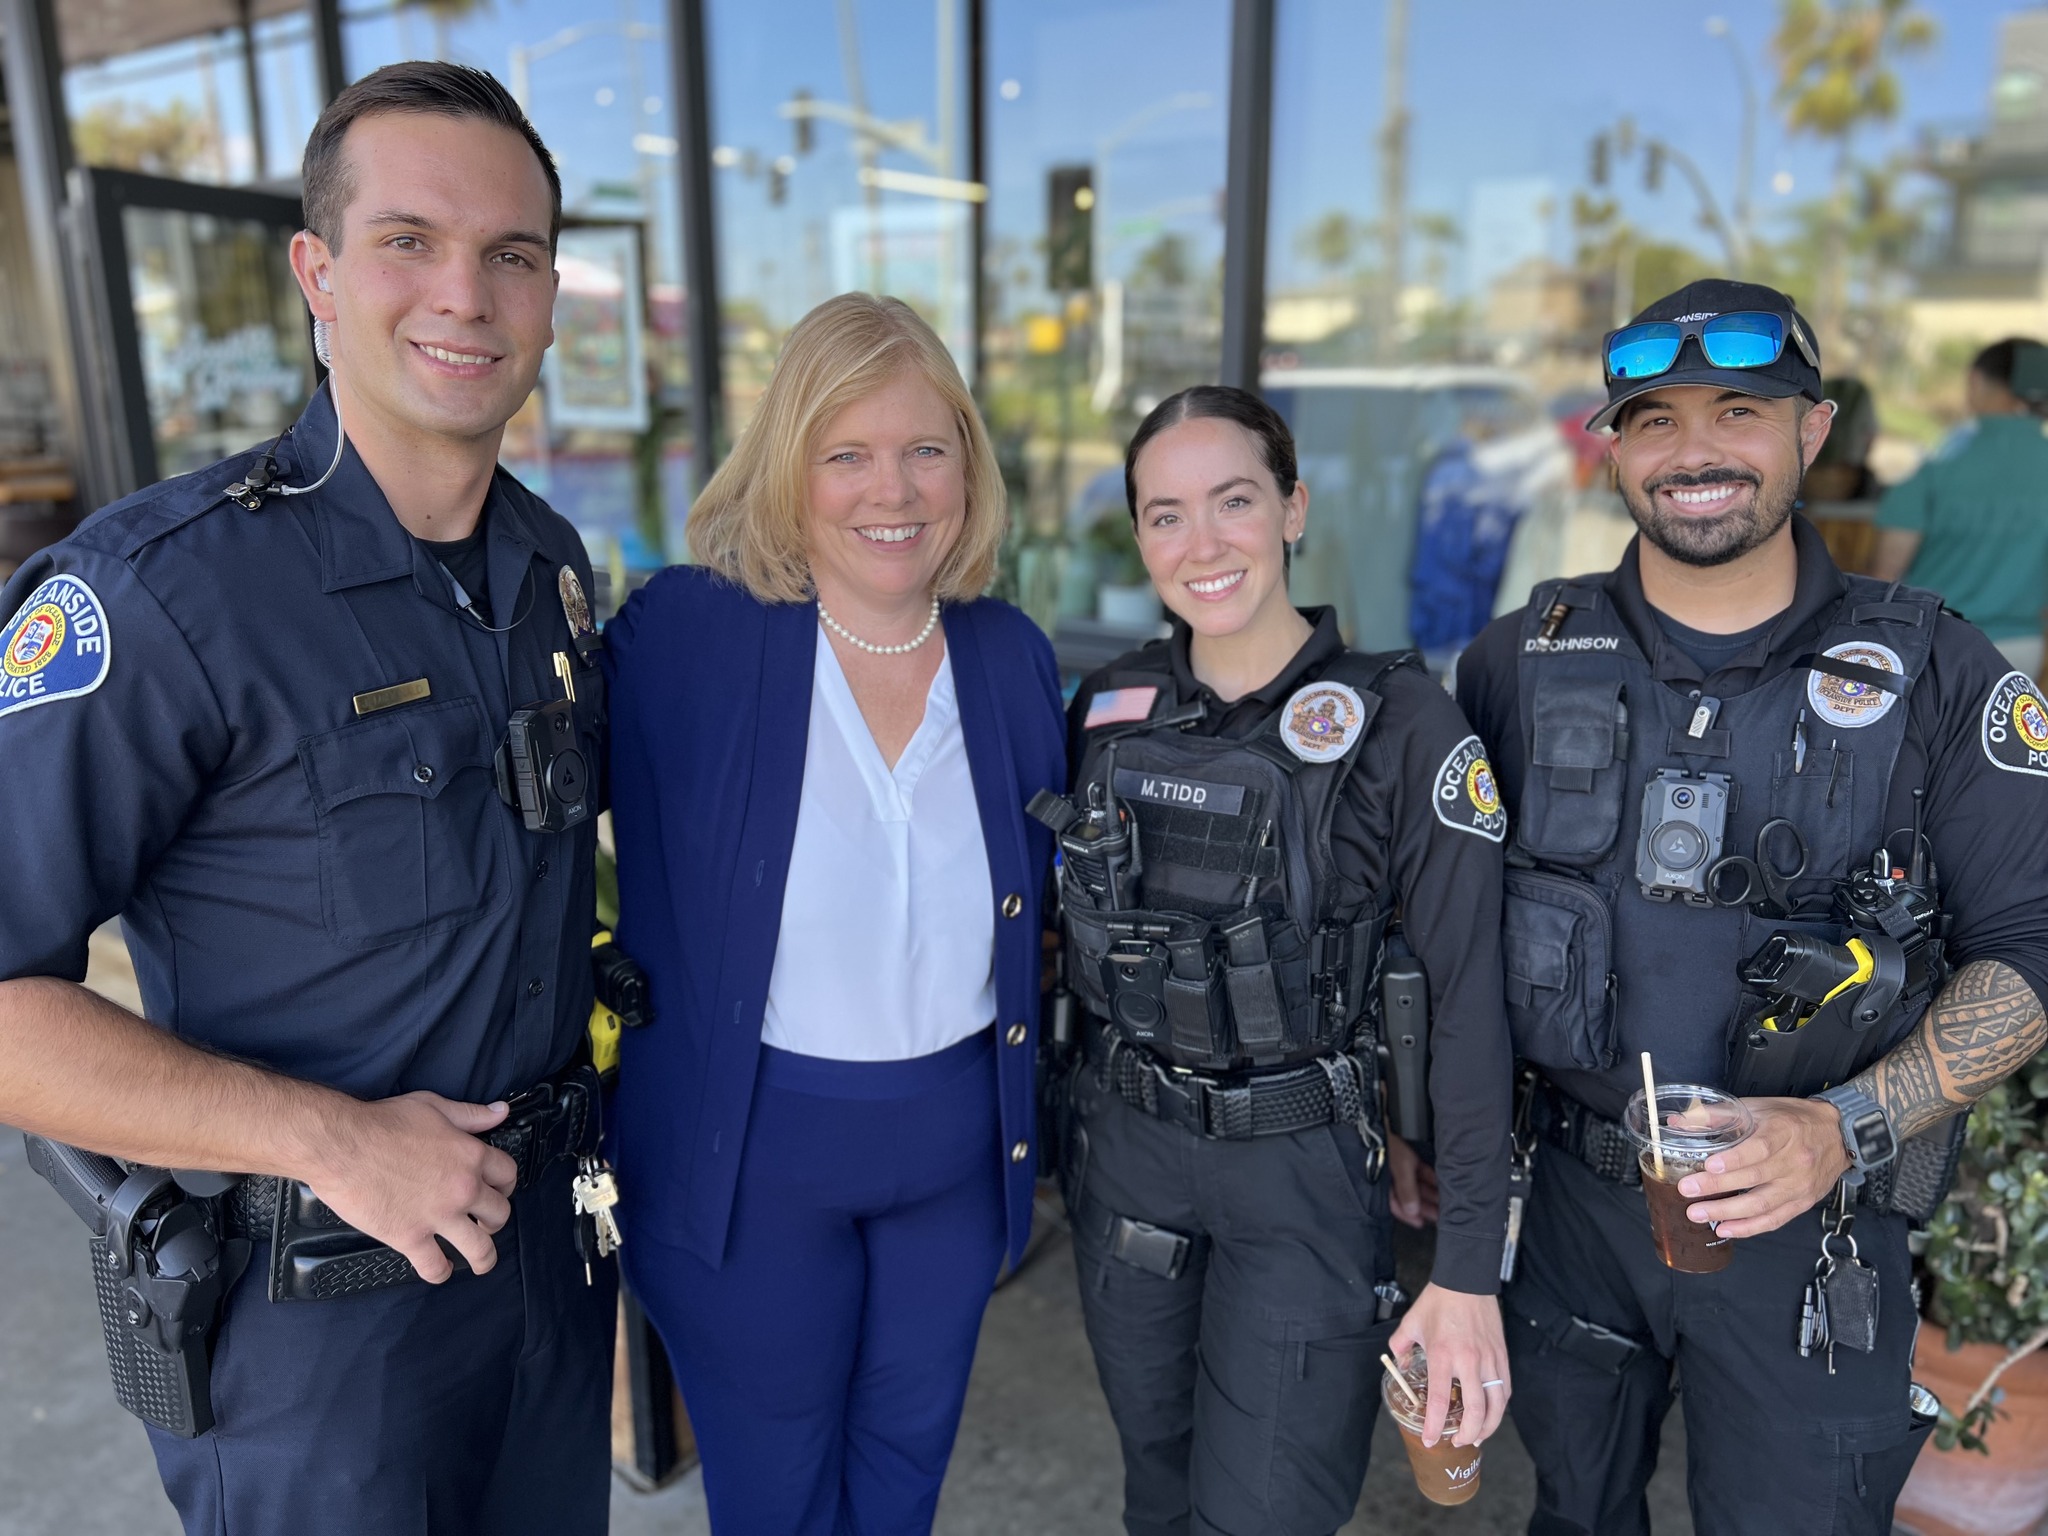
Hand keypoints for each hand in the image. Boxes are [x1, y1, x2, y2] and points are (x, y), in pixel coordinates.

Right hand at [305, 1093, 518, 1281]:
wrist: (340, 1145)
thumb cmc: (381, 1122)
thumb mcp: (433, 1106)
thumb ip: (471, 1114)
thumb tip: (501, 1111)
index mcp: (470, 1155)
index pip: (507, 1174)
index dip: (505, 1183)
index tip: (498, 1189)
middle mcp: (462, 1188)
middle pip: (499, 1213)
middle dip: (495, 1219)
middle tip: (486, 1222)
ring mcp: (438, 1216)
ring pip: (479, 1247)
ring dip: (484, 1257)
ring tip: (481, 1260)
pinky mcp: (410, 1237)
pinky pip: (435, 1266)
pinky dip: (440, 1272)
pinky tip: (440, 1269)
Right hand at [1387, 1135, 1439, 1227]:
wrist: (1385, 1121)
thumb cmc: (1388, 1144)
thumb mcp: (1400, 1168)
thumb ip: (1407, 1190)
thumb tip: (1413, 1211)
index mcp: (1385, 1184)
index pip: (1397, 1205)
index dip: (1409, 1215)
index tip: (1421, 1223)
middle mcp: (1392, 1178)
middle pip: (1410, 1197)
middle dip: (1425, 1206)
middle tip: (1441, 1214)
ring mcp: (1401, 1168)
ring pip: (1417, 1185)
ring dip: (1430, 1193)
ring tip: (1446, 1200)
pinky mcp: (1408, 1158)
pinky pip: (1421, 1172)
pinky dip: (1430, 1178)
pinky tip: (1442, 1183)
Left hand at [1387, 1283, 1509, 1448]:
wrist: (1467, 1280)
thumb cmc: (1438, 1302)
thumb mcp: (1410, 1323)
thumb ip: (1401, 1348)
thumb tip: (1399, 1368)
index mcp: (1442, 1355)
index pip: (1440, 1402)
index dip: (1435, 1426)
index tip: (1431, 1440)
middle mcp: (1469, 1362)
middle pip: (1476, 1411)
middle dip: (1468, 1434)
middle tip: (1458, 1442)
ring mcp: (1490, 1360)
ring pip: (1496, 1405)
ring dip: (1488, 1427)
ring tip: (1478, 1436)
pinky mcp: (1502, 1356)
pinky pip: (1505, 1389)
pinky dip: (1499, 1406)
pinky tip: (1491, 1413)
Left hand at [1677, 1097, 1848, 1240]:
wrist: (1838, 1134)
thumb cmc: (1794, 1119)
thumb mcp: (1759, 1107)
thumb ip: (1719, 1114)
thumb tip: (1680, 1122)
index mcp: (1784, 1131)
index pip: (1760, 1148)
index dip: (1735, 1159)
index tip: (1709, 1165)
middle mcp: (1794, 1161)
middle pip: (1755, 1178)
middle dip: (1718, 1186)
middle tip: (1688, 1190)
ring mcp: (1799, 1185)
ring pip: (1762, 1204)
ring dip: (1728, 1212)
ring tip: (1698, 1214)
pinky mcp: (1802, 1202)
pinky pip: (1775, 1219)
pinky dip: (1749, 1227)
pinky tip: (1725, 1229)